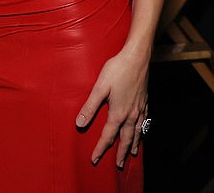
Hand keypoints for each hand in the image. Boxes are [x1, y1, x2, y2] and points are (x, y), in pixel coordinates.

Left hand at [75, 50, 148, 167]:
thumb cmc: (116, 70)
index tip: (94, 160)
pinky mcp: (145, 101)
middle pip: (125, 139)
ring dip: (133, 144)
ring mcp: (140, 109)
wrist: (137, 58)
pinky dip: (142, 131)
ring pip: (137, 132)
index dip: (100, 148)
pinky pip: (144, 122)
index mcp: (118, 113)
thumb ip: (90, 107)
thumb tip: (79, 124)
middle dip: (120, 152)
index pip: (108, 136)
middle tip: (118, 165)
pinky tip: (141, 131)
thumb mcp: (99, 87)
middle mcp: (131, 115)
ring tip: (132, 153)